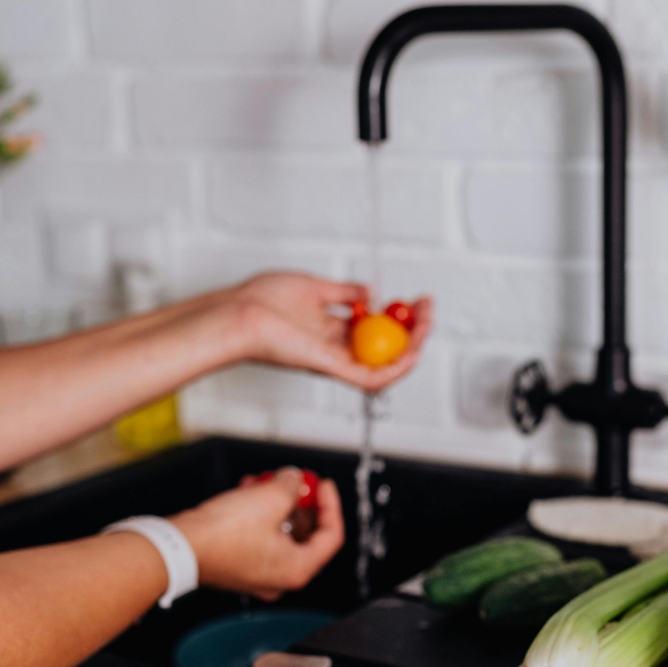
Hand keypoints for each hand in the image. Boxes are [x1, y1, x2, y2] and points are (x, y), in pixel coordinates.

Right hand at [170, 468, 343, 600]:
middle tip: (295, 481)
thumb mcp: (270, 498)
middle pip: (305, 534)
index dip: (331, 505)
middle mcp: (279, 578)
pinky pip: (258, 535)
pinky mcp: (237, 564)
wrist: (177, 547)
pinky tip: (249, 490)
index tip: (324, 486)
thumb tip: (293, 478)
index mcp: (297, 570)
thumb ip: (292, 484)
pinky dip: (258, 513)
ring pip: (279, 531)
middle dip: (299, 502)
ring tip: (266, 481)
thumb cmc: (221, 535)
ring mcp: (256, 573)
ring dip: (275, 502)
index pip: (331, 537)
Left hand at [221, 271, 432, 394]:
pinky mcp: (332, 371)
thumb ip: (343, 292)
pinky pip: (373, 379)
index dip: (401, 316)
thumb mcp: (312, 287)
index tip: (415, 299)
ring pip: (386, 365)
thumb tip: (371, 292)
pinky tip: (413, 351)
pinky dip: (397, 369)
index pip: (377, 330)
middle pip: (387, 348)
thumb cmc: (262, 301)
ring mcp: (336, 362)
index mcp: (332, 332)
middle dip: (414, 329)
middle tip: (428, 308)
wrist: (240, 314)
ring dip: (413, 347)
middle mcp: (337, 350)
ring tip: (426, 323)